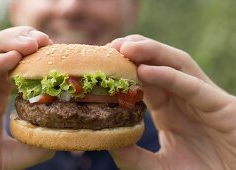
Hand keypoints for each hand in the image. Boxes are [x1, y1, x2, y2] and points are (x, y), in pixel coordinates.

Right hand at [0, 26, 54, 169]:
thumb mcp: (11, 155)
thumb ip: (33, 148)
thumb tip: (57, 141)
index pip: (15, 63)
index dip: (33, 54)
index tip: (53, 48)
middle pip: (1, 51)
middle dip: (22, 40)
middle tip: (44, 40)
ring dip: (10, 44)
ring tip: (34, 43)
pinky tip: (12, 58)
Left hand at [108, 35, 235, 169]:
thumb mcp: (158, 167)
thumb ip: (133, 156)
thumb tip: (107, 140)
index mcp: (168, 109)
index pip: (144, 80)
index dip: (125, 68)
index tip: (102, 61)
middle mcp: (183, 98)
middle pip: (159, 64)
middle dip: (136, 51)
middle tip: (110, 46)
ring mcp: (203, 99)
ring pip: (177, 65)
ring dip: (151, 52)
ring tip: (125, 47)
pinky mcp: (221, 106)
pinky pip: (193, 86)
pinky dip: (169, 76)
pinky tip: (145, 70)